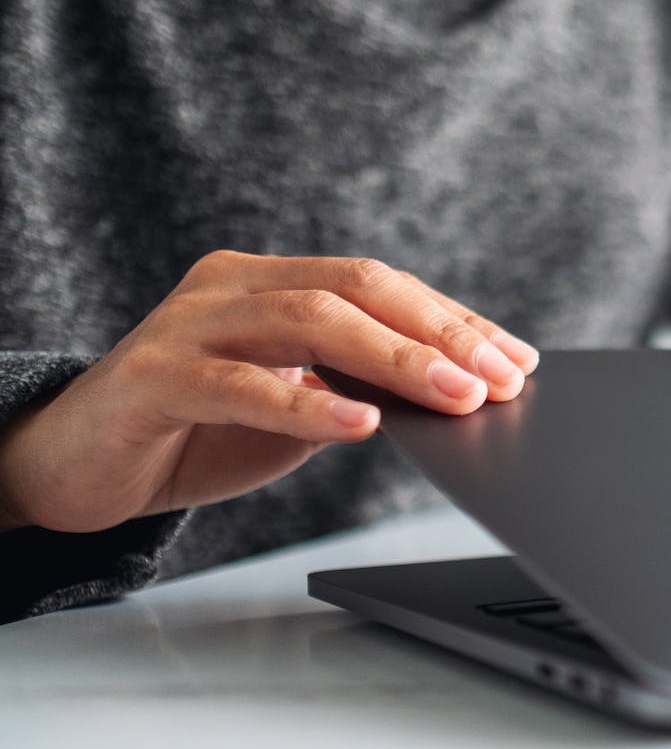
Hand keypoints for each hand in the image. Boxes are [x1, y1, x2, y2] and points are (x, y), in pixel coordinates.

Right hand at [0, 251, 538, 533]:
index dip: (454, 320)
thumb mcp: (297, 409)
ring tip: (456, 397)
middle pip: (354, 288)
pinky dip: (307, 404)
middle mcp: (230, 287)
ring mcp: (186, 325)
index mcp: (270, 281)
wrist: (75, 467)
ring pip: (307, 320)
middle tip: (502, 379)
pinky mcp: (151, 379)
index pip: (379, 285)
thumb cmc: (196, 433)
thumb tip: (460, 396)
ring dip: (395, 360)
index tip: (517, 359)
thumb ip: (361, 390)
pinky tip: (361, 425)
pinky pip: (240, 385)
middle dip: (440, 333)